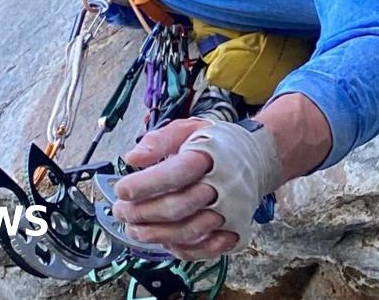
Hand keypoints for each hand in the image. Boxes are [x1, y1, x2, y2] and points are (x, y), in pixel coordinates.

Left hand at [112, 118, 237, 259]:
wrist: (258, 158)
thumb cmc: (217, 145)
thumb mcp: (189, 129)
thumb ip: (159, 140)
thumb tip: (133, 158)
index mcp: (211, 155)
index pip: (175, 173)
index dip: (144, 184)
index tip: (121, 189)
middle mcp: (224, 185)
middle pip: (178, 207)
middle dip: (142, 213)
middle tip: (120, 211)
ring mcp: (231, 210)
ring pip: (189, 232)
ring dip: (155, 235)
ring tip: (134, 229)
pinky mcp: (235, 229)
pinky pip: (206, 248)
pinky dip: (181, 249)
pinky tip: (163, 241)